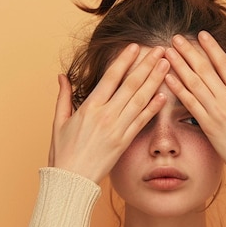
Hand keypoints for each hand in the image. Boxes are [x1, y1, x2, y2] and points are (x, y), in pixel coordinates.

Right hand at [48, 44, 168, 182]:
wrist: (71, 180)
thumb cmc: (63, 152)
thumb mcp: (59, 121)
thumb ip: (64, 97)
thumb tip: (62, 76)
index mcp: (89, 107)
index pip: (111, 77)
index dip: (125, 60)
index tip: (136, 47)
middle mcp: (105, 115)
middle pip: (131, 85)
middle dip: (147, 65)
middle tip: (160, 50)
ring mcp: (117, 129)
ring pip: (140, 100)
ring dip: (155, 81)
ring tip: (166, 66)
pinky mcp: (124, 142)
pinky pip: (141, 121)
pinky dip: (153, 108)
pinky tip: (163, 95)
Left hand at [164, 32, 225, 185]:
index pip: (224, 64)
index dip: (211, 47)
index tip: (201, 34)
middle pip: (204, 70)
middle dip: (189, 52)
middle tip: (176, 38)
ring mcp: (216, 112)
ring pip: (193, 83)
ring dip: (178, 66)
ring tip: (167, 52)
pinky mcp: (206, 126)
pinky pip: (189, 103)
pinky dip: (177, 88)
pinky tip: (167, 77)